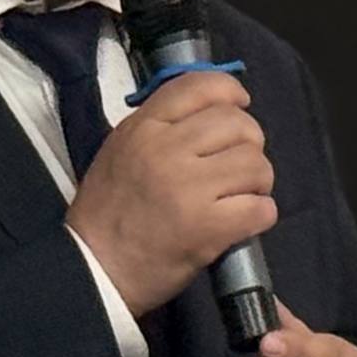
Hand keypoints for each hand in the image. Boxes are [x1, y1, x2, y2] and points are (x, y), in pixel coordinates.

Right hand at [66, 70, 276, 313]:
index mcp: (143, 128)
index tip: (240, 106)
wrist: (95, 270)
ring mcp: (189, 188)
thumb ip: (160, 126)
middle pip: (238, 125)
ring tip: (241, 195)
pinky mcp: (208, 227)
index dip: (230, 92)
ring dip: (257, 182)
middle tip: (238, 167)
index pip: (201, 87)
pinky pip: (261, 207)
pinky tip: (244, 220)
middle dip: (249, 145)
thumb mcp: (120, 150)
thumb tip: (213, 111)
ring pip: (256, 164)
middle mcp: (167, 149)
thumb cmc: (107, 213)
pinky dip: (260, 214)